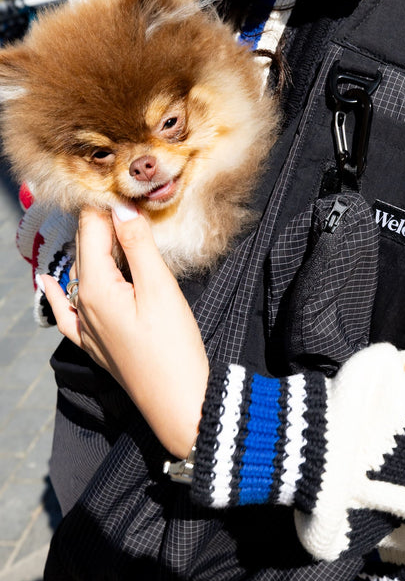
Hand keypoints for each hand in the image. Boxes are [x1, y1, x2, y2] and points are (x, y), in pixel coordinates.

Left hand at [40, 204, 207, 458]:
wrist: (180, 404)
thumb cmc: (174, 348)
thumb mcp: (160, 290)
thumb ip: (139, 246)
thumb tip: (122, 207)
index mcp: (95, 287)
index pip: (93, 230)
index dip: (104, 201)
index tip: (117, 176)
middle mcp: (83, 305)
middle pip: (86, 249)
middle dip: (98, 219)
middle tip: (116, 190)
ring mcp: (87, 327)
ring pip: (81, 273)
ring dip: (90, 246)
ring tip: (99, 220)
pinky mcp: (97, 344)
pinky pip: (67, 312)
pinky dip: (58, 294)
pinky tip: (48, 284)